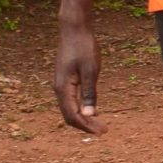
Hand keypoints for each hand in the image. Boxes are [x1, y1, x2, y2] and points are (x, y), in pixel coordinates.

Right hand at [53, 19, 102, 133]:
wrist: (74, 29)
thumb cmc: (84, 47)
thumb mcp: (91, 70)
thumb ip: (89, 93)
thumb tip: (89, 115)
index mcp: (64, 88)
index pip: (73, 116)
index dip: (86, 126)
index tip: (101, 132)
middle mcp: (58, 88)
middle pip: (69, 115)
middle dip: (85, 125)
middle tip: (103, 131)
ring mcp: (60, 84)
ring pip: (69, 109)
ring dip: (83, 118)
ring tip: (99, 124)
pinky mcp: (64, 80)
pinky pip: (70, 101)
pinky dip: (80, 109)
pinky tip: (92, 110)